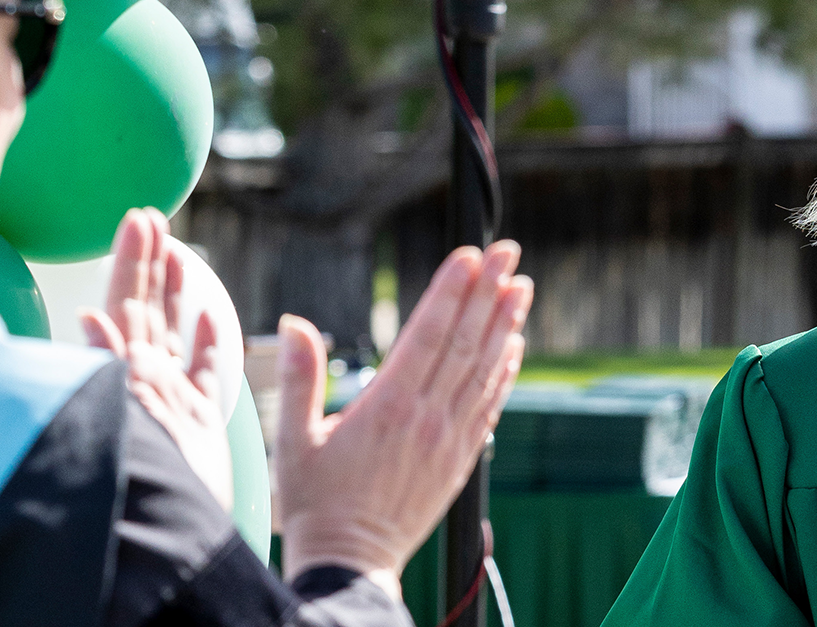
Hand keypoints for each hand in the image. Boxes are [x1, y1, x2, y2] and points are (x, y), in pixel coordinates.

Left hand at [79, 208, 233, 511]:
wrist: (172, 531)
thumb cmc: (144, 480)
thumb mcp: (122, 420)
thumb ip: (108, 369)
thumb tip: (87, 320)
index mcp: (128, 373)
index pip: (125, 303)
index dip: (130, 261)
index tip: (137, 220)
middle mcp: (146, 380)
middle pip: (144, 309)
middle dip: (146, 261)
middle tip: (149, 216)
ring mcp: (172, 398)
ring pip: (171, 332)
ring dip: (172, 290)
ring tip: (176, 251)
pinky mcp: (198, 421)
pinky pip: (203, 372)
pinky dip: (203, 341)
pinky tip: (202, 317)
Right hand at [275, 241, 531, 596]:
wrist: (351, 563)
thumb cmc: (314, 503)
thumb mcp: (293, 439)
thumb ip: (299, 377)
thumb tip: (295, 323)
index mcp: (386, 407)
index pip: (428, 335)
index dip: (451, 292)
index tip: (470, 256)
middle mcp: (426, 419)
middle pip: (465, 343)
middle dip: (488, 293)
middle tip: (509, 252)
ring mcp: (448, 440)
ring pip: (484, 372)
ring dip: (505, 326)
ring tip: (523, 287)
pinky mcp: (460, 462)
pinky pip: (489, 408)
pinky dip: (505, 374)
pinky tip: (514, 347)